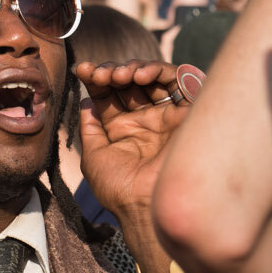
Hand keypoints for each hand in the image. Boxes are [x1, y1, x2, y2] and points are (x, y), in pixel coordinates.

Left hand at [74, 59, 189, 220]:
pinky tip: (140, 77)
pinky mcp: (187, 112)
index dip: (97, 78)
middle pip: (130, 81)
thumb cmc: (119, 188)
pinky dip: (159, 70)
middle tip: (102, 74)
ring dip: (134, 68)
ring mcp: (166, 115)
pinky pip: (178, 80)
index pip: (110, 93)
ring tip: (121, 75)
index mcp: (123, 129)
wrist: (148, 204)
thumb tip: (85, 100)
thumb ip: (90, 127)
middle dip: (113, 71)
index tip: (84, 70)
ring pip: (153, 76)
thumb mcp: (94, 155)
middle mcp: (145, 119)